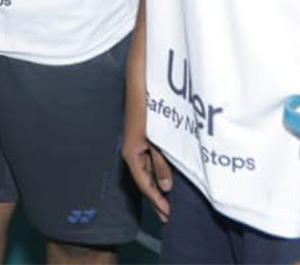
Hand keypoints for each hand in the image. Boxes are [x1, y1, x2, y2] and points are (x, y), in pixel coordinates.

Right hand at [122, 97, 172, 221]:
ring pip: (147, 170)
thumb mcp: (156, 140)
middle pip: (144, 180)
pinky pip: (149, 160)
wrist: (141, 84)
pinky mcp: (143, 136)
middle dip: (155, 198)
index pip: (144, 184)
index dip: (156, 200)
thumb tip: (166, 186)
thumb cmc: (148, 109)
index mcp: (131, 154)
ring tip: (168, 200)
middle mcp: (132, 151)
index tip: (167, 215)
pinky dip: (157, 171)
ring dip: (157, 185)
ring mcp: (137, 143)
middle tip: (166, 216)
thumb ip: (161, 163)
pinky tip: (165, 175)